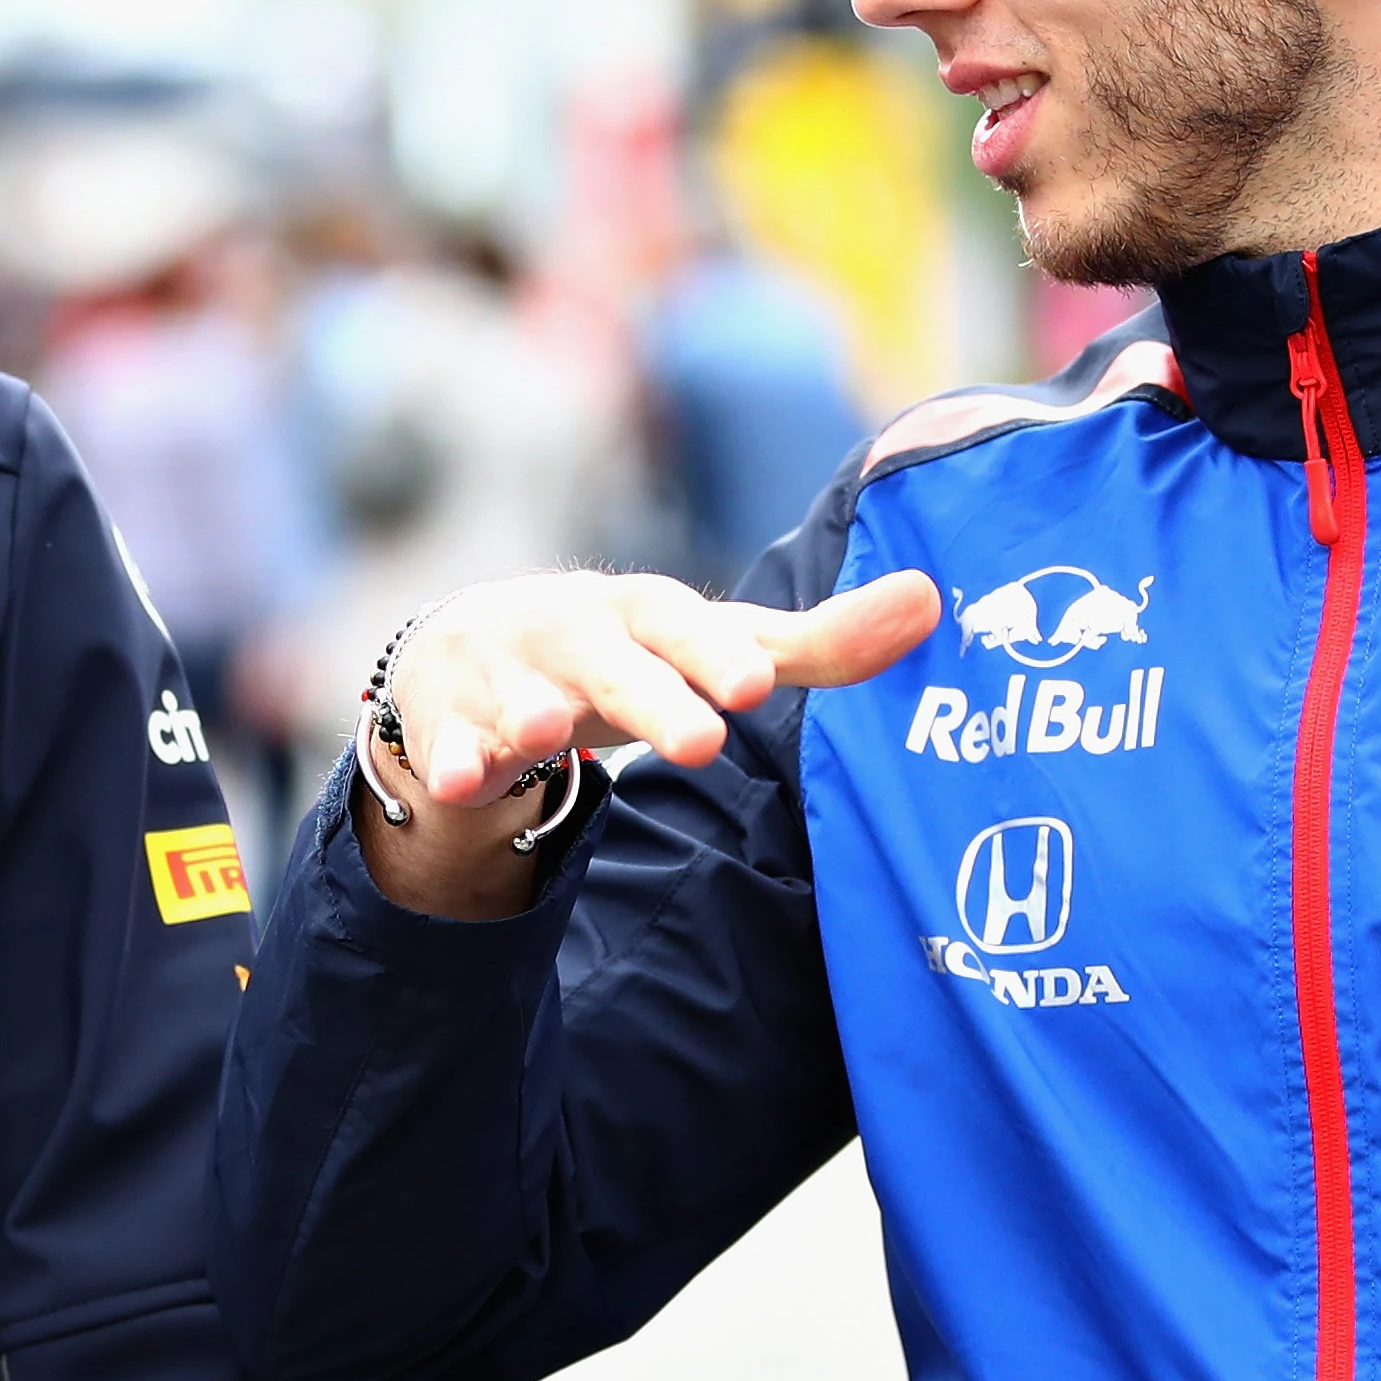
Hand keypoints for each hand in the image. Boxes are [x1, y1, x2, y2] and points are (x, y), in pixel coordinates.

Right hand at [352, 568, 941, 918]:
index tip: (757, 686)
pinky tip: (461, 781)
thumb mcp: (712, 647)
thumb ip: (816, 643)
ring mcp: (503, 673)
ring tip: (544, 732)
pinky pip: (447, 744)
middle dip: (649, 696)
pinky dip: (452, 761)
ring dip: (527, 708)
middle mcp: (572, 632)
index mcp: (643, 615)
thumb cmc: (623, 652)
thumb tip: (933, 599)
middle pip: (612, 663)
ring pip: (516, 691)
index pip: (687, 625)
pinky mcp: (448, 720)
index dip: (719, 652)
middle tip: (698, 740)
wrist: (473, 652)